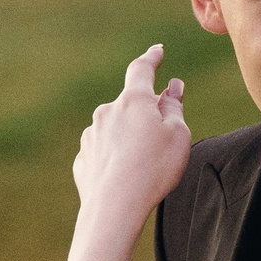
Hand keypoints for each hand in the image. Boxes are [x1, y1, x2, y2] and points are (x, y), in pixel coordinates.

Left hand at [72, 44, 190, 238]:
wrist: (113, 208)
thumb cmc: (153, 169)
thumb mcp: (178, 136)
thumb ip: (174, 108)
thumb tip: (171, 89)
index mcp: (132, 101)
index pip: (141, 70)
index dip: (151, 58)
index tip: (157, 51)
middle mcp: (106, 113)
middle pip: (130, 105)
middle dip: (145, 112)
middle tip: (163, 133)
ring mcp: (91, 136)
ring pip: (115, 130)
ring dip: (129, 138)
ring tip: (145, 166)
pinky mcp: (83, 160)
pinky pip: (104, 153)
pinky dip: (116, 160)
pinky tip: (126, 179)